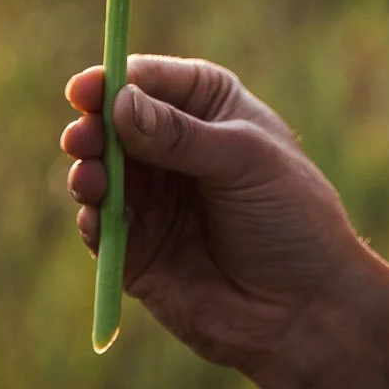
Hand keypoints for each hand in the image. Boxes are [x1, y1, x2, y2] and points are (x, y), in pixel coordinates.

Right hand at [61, 55, 388, 388]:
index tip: (86, 90)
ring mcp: (154, 199)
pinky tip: (96, 217)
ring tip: (90, 178)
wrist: (306, 308)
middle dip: (94, 128)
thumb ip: (180, 134)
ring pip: (101, 173)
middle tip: (82, 137)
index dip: (117, 81)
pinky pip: (100, 227)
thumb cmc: (291, 218)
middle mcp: (174, 148)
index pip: (152, 81)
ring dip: (88, 172)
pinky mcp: (137, 249)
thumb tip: (119, 103)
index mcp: (210, 109)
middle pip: (115, 124)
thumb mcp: (244, 161)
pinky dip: (92, 218)